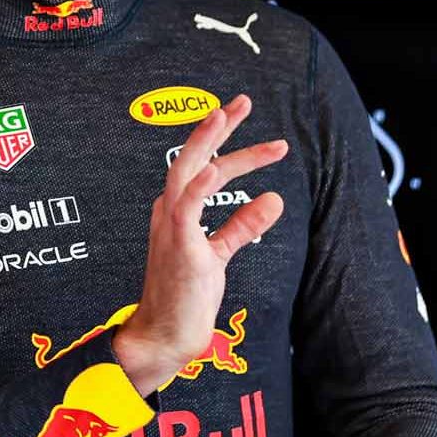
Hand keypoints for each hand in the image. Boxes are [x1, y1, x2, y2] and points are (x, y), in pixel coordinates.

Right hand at [111, 94, 286, 393]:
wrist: (163, 335)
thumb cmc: (186, 298)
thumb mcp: (219, 255)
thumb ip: (243, 226)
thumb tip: (273, 200)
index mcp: (177, 213)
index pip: (205, 168)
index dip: (228, 142)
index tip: (243, 119)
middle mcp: (170, 212)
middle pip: (193, 158)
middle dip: (218, 127)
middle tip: (242, 101)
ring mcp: (171, 226)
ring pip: (187, 171)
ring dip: (208, 142)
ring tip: (228, 114)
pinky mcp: (178, 244)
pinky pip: (185, 207)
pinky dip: (198, 185)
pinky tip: (214, 168)